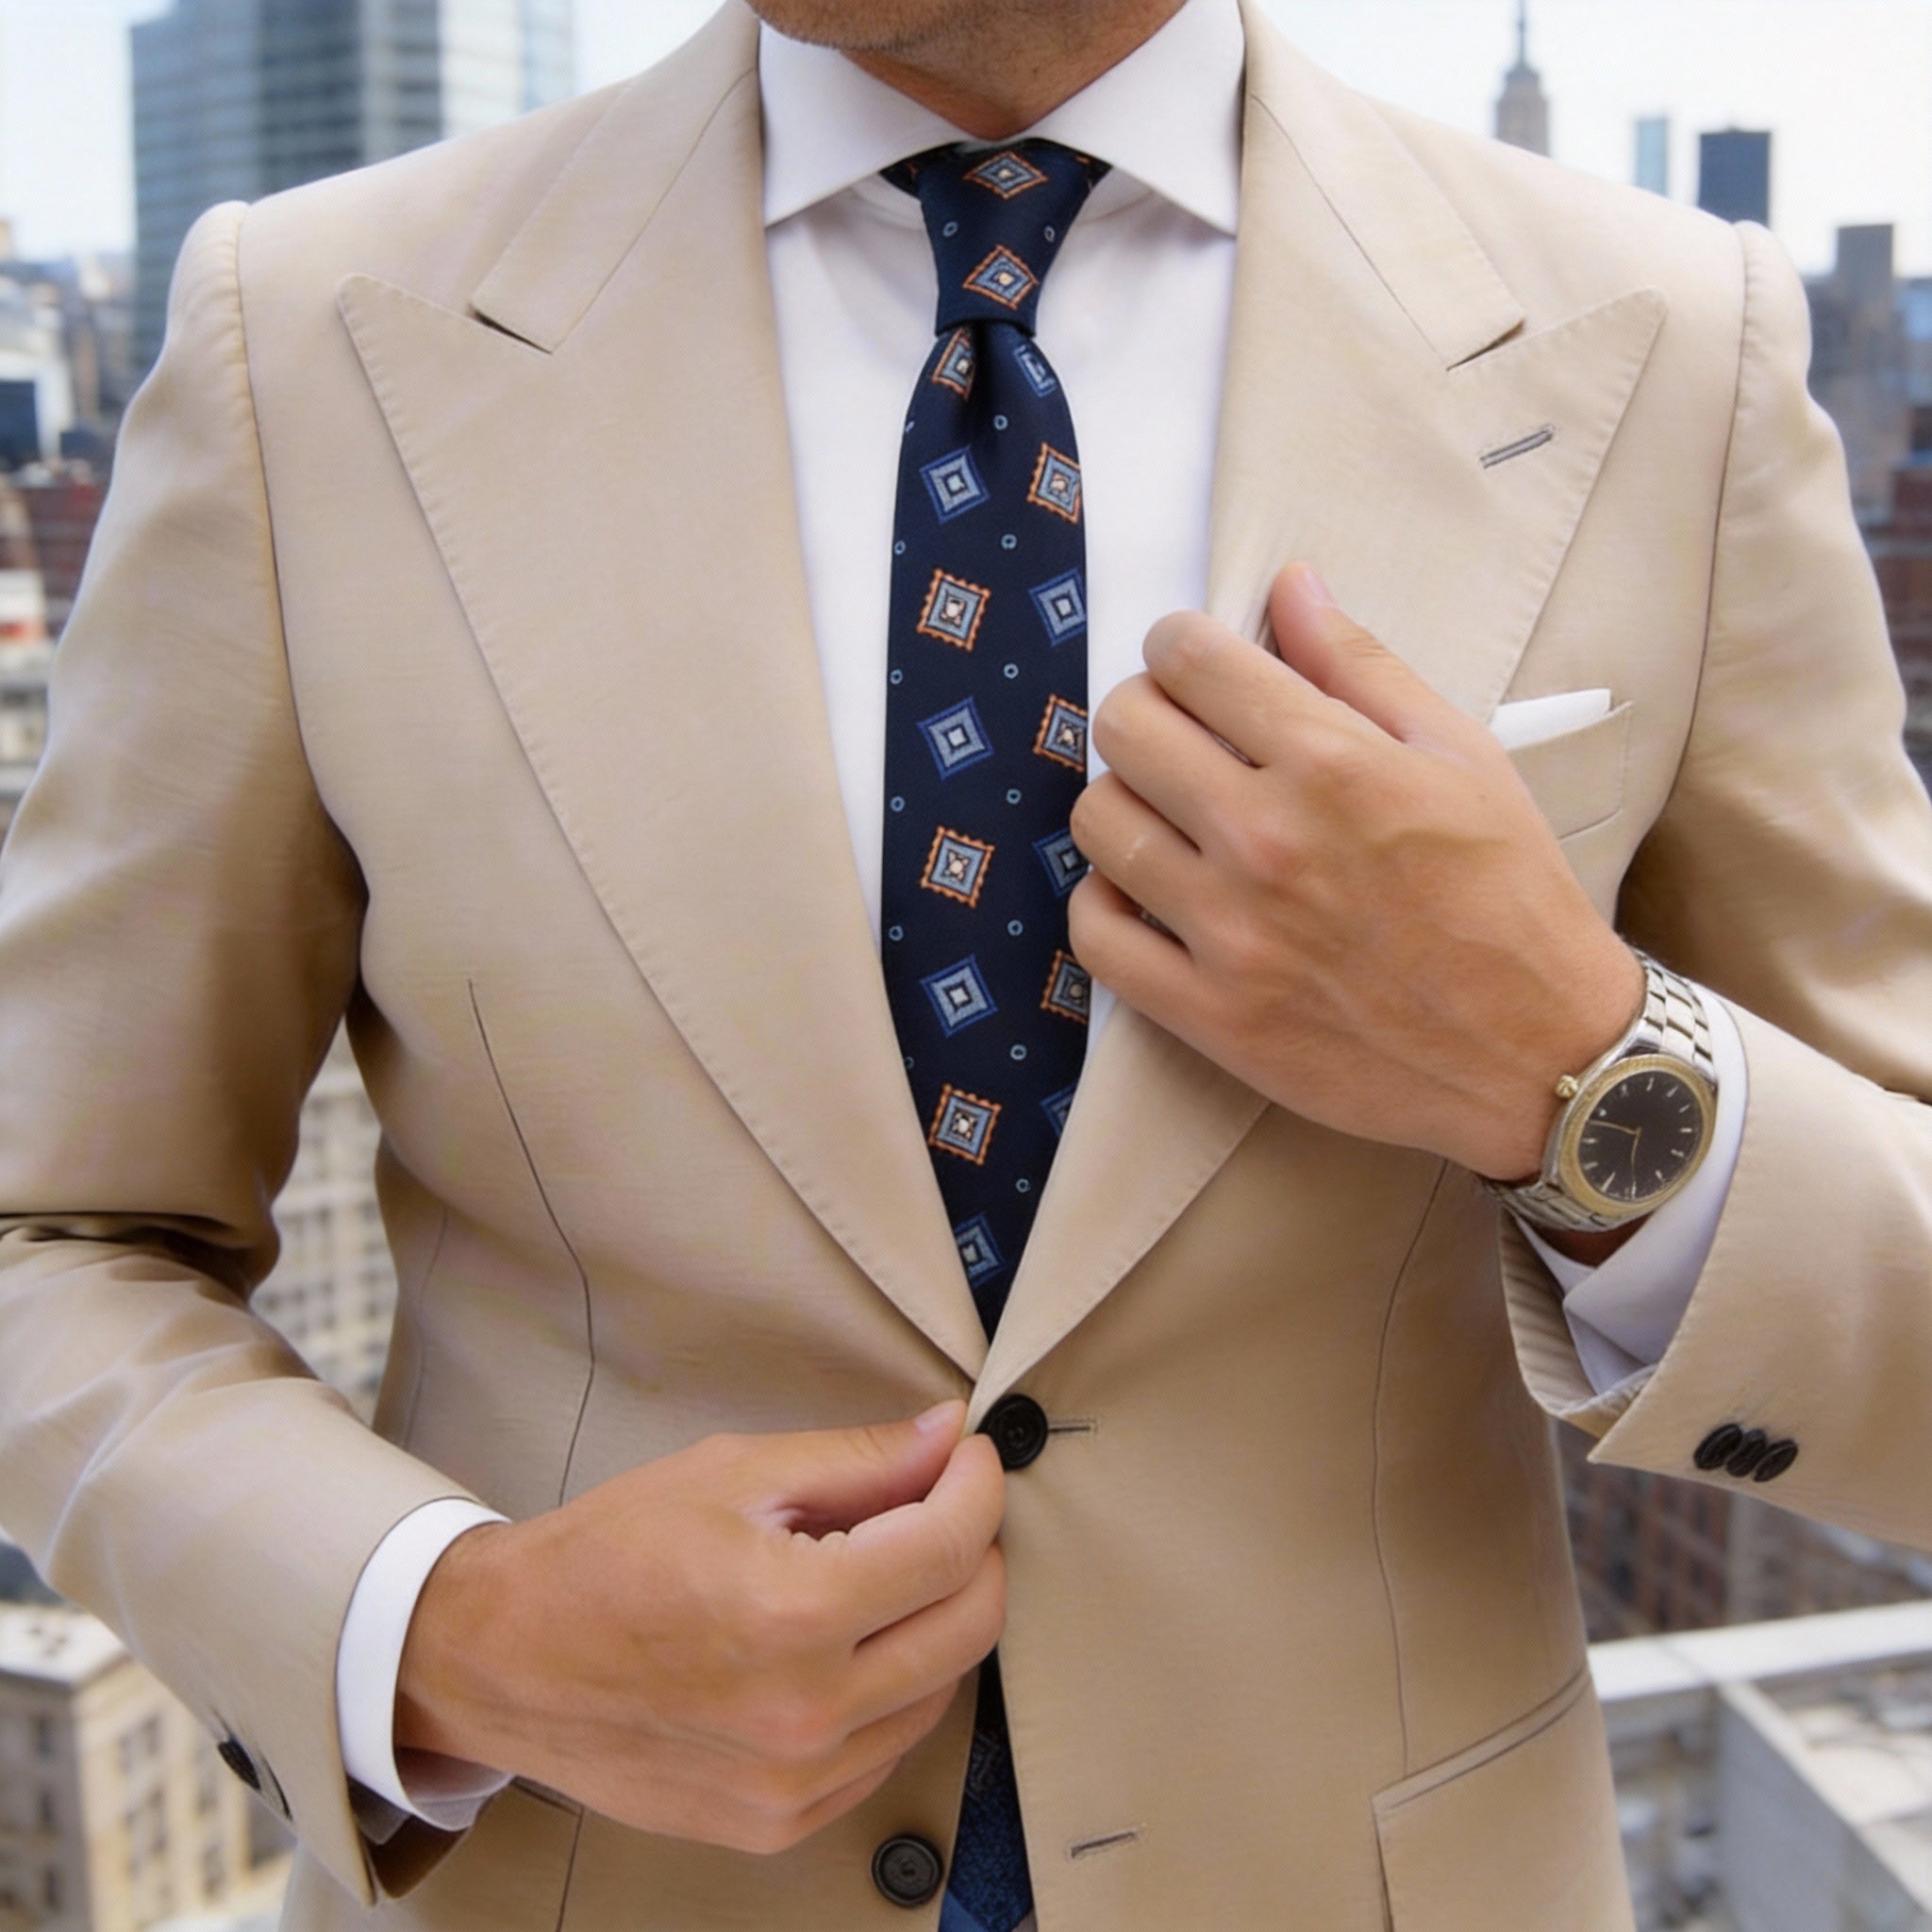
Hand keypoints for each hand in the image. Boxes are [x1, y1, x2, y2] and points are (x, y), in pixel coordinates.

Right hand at [395, 1402, 1004, 1853]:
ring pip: (941, 1691)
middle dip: (975, 1548)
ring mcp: (795, 1784)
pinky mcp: (779, 1823)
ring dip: (938, 1620)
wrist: (506, 1661)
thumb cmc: (609, 1554)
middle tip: (939, 1504)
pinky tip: (848, 1643)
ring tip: (881, 1571)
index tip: (969, 1456)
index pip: (950, 1546)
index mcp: (792, 1613)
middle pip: (970, 1625)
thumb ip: (858, 1460)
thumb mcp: (733, 1474)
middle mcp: (805, 1713)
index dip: (977, 1485)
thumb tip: (950, 1437)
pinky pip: (888, 1749)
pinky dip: (894, 1688)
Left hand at [1067, 564, 1642, 1181]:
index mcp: (1332, 764)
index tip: (1194, 664)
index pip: (1189, 659)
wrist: (1541, 1055)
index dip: (1179, 644)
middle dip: (1145, 711)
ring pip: (1097, 822)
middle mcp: (1267, 840)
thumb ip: (1363, 666)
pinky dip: (1106, 902)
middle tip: (1181, 736)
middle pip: (1125, 728)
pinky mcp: (1210, 1015)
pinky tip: (1149, 893)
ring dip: (1124, 802)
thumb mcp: (1462, 757)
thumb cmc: (1511, 897)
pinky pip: (1095, 934)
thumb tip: (1289, 584)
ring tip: (1170, 817)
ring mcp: (1231, 933)